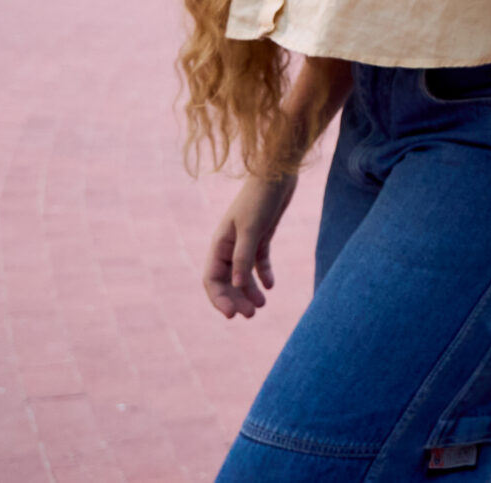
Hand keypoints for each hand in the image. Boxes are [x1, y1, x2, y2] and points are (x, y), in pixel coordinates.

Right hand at [203, 174, 296, 318]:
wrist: (278, 174)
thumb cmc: (261, 199)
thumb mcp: (251, 229)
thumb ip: (243, 256)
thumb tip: (236, 285)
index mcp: (220, 244)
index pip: (212, 279)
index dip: (219, 299)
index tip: (232, 315)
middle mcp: (229, 245)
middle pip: (227, 280)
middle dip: (236, 298)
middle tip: (251, 315)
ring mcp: (245, 241)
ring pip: (243, 273)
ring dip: (249, 290)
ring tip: (261, 306)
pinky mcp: (261, 236)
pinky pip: (259, 261)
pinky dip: (263, 274)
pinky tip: (270, 285)